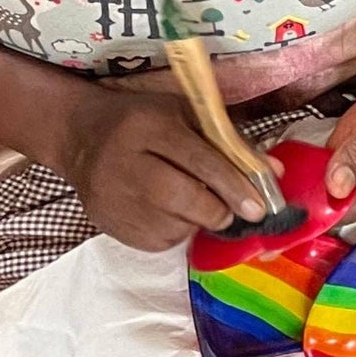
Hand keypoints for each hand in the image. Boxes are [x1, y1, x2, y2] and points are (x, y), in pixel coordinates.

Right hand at [57, 88, 272, 251]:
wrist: (81, 138)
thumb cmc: (144, 122)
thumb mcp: (186, 115)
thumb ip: (231, 142)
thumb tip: (274, 172)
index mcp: (148, 126)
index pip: (199, 160)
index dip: (233, 185)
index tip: (260, 207)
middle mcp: (126, 162)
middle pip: (184, 198)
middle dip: (218, 210)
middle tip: (230, 210)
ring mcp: (114, 198)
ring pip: (175, 225)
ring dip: (197, 220)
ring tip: (189, 200)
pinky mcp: (111, 225)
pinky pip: (159, 241)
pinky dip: (176, 231)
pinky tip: (169, 211)